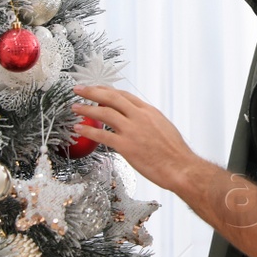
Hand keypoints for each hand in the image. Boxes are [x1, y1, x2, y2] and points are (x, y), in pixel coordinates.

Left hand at [72, 86, 195, 192]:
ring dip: (86, 108)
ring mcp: (132, 130)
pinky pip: (102, 135)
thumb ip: (148, 121)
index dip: (108, 90)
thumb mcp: (164, 127)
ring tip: (75, 107)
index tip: (98, 89)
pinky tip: (79, 129)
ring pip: (104, 113)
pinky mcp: (126, 146)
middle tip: (79, 89)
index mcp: (149, 111)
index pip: (124, 95)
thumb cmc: (175, 152)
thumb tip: (138, 120)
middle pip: (111, 98)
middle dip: (92, 91)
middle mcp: (139, 117)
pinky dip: (88, 131)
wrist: (180, 167)